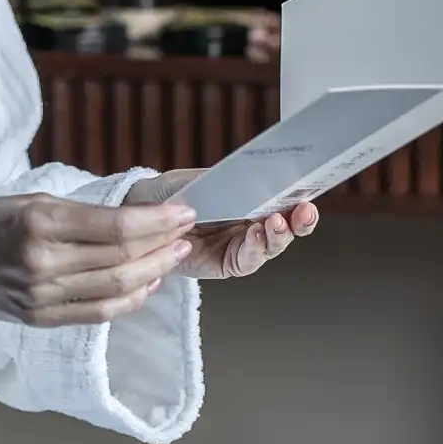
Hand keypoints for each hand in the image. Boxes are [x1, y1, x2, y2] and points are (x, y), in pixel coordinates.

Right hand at [0, 194, 195, 326]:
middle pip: (122, 259)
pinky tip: (145, 285)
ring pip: (115, 289)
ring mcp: (41, 296)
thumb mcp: (29, 200)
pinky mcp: (39, 318)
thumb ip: (80, 212)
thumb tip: (134, 218)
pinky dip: (128, 300)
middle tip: (186, 234)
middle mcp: (42, 262)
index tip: (184, 212)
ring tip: (173, 257)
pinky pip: (97, 313)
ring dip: (153, 273)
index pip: (117, 227)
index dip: (159, 221)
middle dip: (163, 247)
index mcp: (40, 223)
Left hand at [123, 169, 318, 279]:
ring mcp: (239, 245)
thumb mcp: (191, 180)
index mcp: (247, 199)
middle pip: (285, 225)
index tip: (306, 192)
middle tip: (303, 211)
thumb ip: (217, 181)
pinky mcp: (225, 264)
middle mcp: (249, 223)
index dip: (297, 197)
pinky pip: (246, 260)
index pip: (281, 198)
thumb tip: (246, 179)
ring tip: (276, 222)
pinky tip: (256, 236)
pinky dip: (255, 250)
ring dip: (278, 235)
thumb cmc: (165, 195)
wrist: (135, 219)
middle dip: (298, 220)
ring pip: (270, 245)